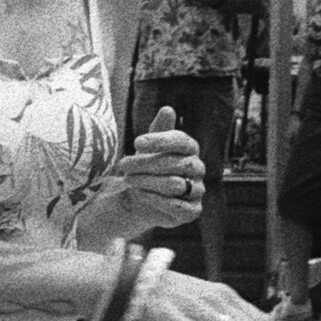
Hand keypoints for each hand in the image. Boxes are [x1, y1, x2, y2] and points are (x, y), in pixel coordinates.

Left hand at [104, 105, 204, 227]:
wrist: (139, 197)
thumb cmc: (144, 167)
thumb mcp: (147, 147)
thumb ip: (158, 130)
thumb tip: (167, 109)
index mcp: (190, 150)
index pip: (181, 141)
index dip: (160, 141)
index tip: (137, 142)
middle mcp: (197, 169)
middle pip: (176, 163)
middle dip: (146, 163)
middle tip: (123, 164)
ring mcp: (197, 190)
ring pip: (175, 185)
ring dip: (147, 182)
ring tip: (128, 180)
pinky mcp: (192, 211)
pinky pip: (178, 207)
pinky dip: (156, 200)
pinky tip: (139, 195)